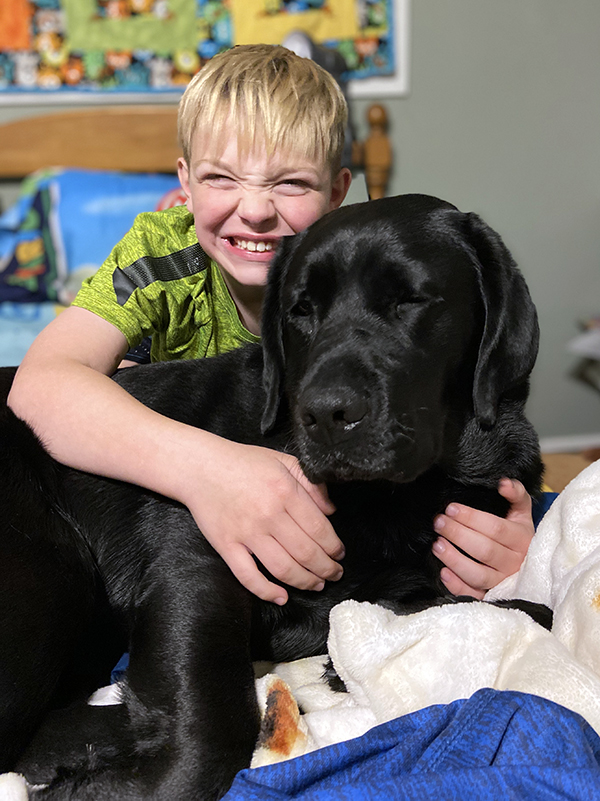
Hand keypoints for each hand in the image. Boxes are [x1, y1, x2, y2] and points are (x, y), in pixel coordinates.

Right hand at [183, 440, 344, 604]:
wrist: (200, 467)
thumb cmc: (243, 462)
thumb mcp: (283, 461)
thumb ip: (311, 484)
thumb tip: (330, 511)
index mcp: (285, 491)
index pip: (319, 528)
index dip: (334, 547)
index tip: (340, 554)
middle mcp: (268, 514)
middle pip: (306, 552)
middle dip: (326, 568)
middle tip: (334, 574)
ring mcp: (246, 533)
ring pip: (283, 568)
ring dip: (305, 582)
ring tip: (317, 585)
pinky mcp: (227, 546)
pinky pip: (248, 576)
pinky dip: (267, 591)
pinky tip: (281, 597)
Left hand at [431, 478, 533, 598]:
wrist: (532, 567)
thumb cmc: (519, 536)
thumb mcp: (522, 513)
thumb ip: (516, 494)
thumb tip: (502, 482)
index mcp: (522, 539)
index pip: (495, 529)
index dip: (472, 518)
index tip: (451, 508)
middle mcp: (514, 563)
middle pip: (484, 550)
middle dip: (458, 534)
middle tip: (438, 522)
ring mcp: (503, 582)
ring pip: (478, 574)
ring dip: (455, 559)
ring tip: (436, 545)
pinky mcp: (493, 597)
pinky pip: (474, 596)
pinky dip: (458, 586)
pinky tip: (443, 573)